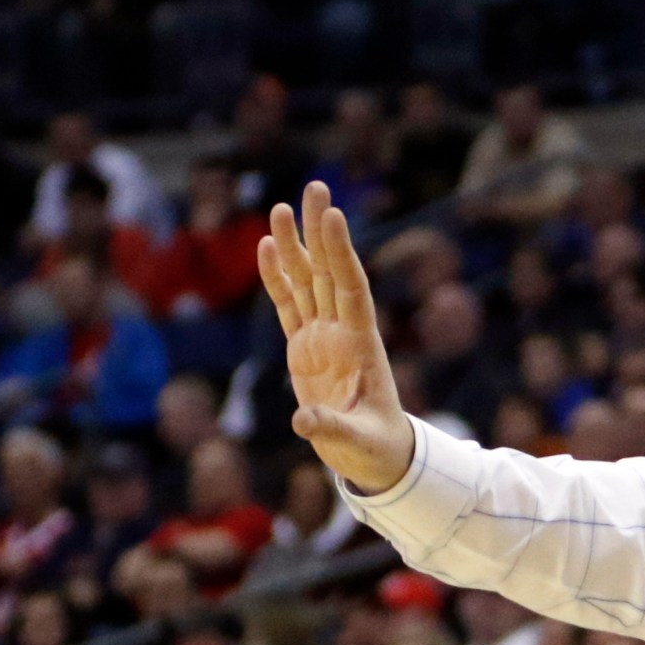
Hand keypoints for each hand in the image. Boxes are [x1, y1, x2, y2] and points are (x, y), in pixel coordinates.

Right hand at [259, 181, 413, 492]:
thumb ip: (331, 429)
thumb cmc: (375, 450)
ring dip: (296, 245)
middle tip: (315, 187)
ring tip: (282, 206)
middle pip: (329, 272)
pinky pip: (289, 305)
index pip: (350, 289)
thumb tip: (304, 422)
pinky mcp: (305, 347)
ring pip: (307, 281)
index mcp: (361, 345)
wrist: (376, 457)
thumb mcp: (357, 443)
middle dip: (321, 232)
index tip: (333, 216)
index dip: (340, 254)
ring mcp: (323, 337)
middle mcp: (343, 332)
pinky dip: (278, 277)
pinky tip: (268, 247)